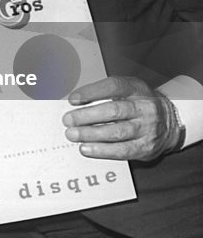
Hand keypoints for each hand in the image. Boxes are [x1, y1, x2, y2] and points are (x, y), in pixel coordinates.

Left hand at [63, 76, 179, 160]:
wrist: (169, 123)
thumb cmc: (139, 104)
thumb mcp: (126, 91)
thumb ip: (103, 94)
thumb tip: (76, 103)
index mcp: (137, 89)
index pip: (114, 87)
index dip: (92, 92)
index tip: (73, 99)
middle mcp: (145, 108)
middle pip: (114, 111)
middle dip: (87, 116)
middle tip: (68, 120)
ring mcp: (148, 128)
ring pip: (117, 132)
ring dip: (91, 134)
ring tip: (73, 134)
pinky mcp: (147, 147)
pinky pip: (122, 150)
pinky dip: (102, 150)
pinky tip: (87, 148)